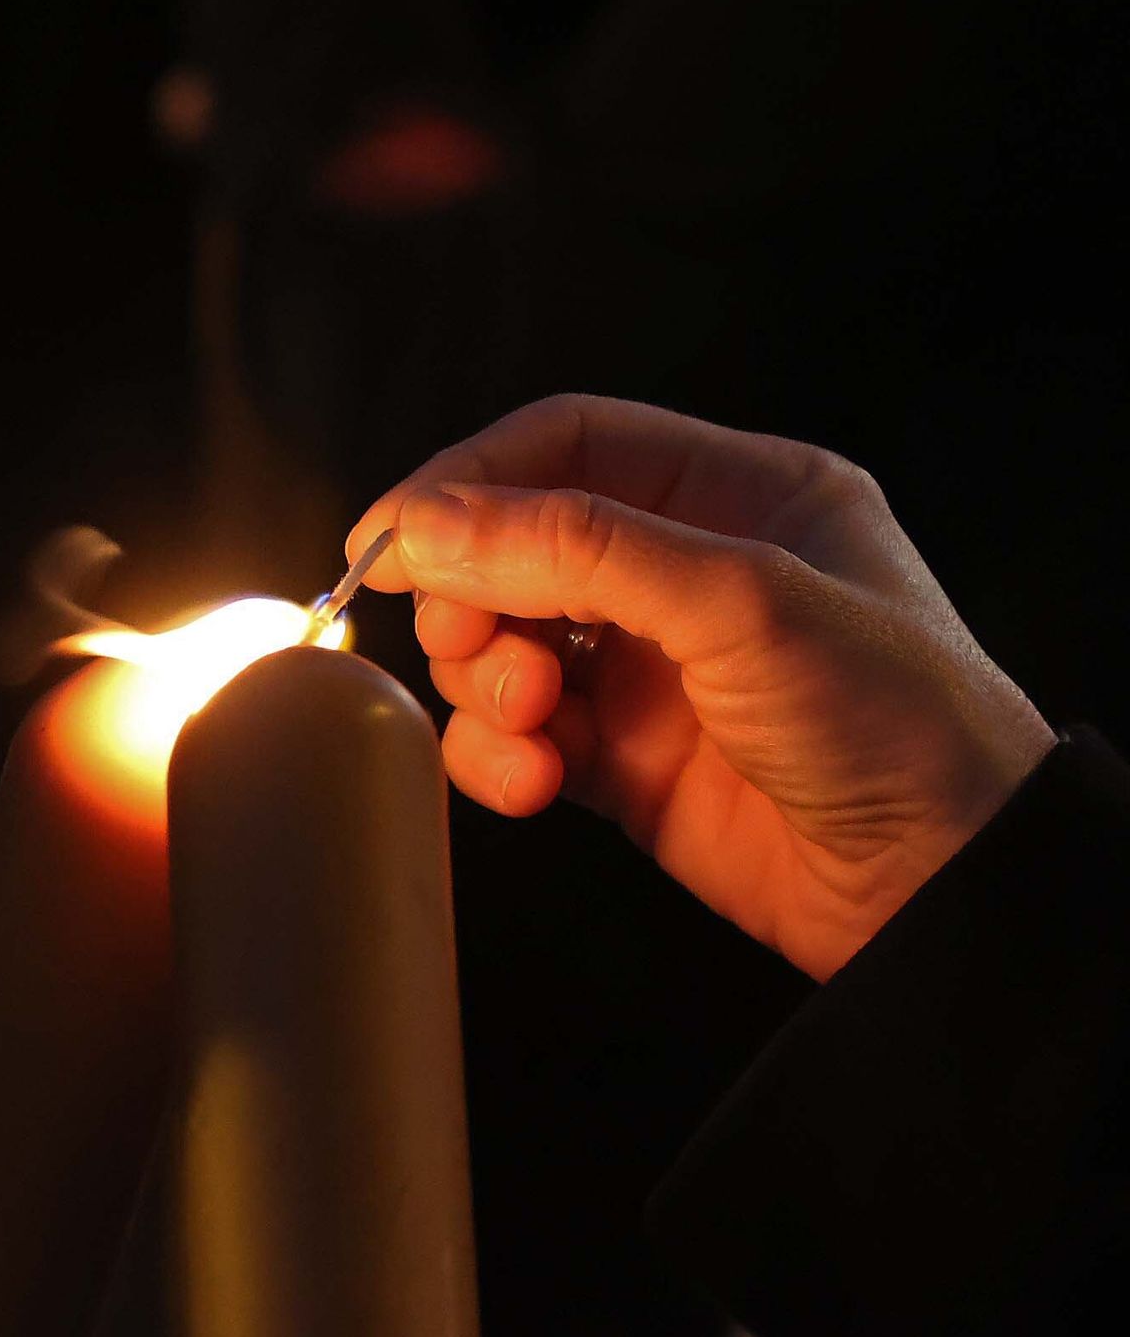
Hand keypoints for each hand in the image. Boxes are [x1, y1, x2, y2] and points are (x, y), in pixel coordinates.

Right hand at [348, 395, 1056, 980]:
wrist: (946, 892)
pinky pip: (518, 736)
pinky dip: (500, 755)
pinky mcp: (625, 763)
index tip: (390, 537)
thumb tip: (429, 523)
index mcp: (735, 491)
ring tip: (529, 718)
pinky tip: (534, 781)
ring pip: (503, 642)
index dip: (470, 479)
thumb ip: (575, 548)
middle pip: (516, 543)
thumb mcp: (738, 599)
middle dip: (473, 592)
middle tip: (468, 639)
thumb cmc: (892, 717)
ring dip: (484, 679)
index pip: (568, 444)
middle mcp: (685, 570)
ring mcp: (652, 670)